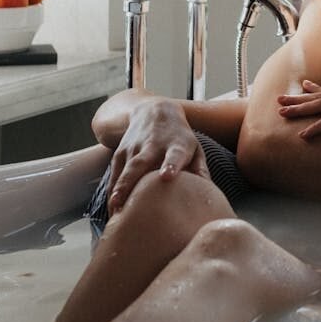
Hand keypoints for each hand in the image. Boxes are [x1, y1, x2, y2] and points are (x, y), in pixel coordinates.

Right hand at [107, 97, 208, 213]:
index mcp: (176, 145)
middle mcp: (153, 145)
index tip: (167, 176)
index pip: (174, 155)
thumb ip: (200, 171)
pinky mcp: (120, 153)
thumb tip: (208, 195)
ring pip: (125, 169)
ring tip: (114, 210)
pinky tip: (112, 206)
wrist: (154, 112)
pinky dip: (112, 189)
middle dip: (131, 182)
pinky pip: (115, 173)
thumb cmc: (179, 138)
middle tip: (123, 201)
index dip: (171, 165)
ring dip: (119, 189)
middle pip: (141, 164)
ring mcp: (134, 148)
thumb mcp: (195, 148)